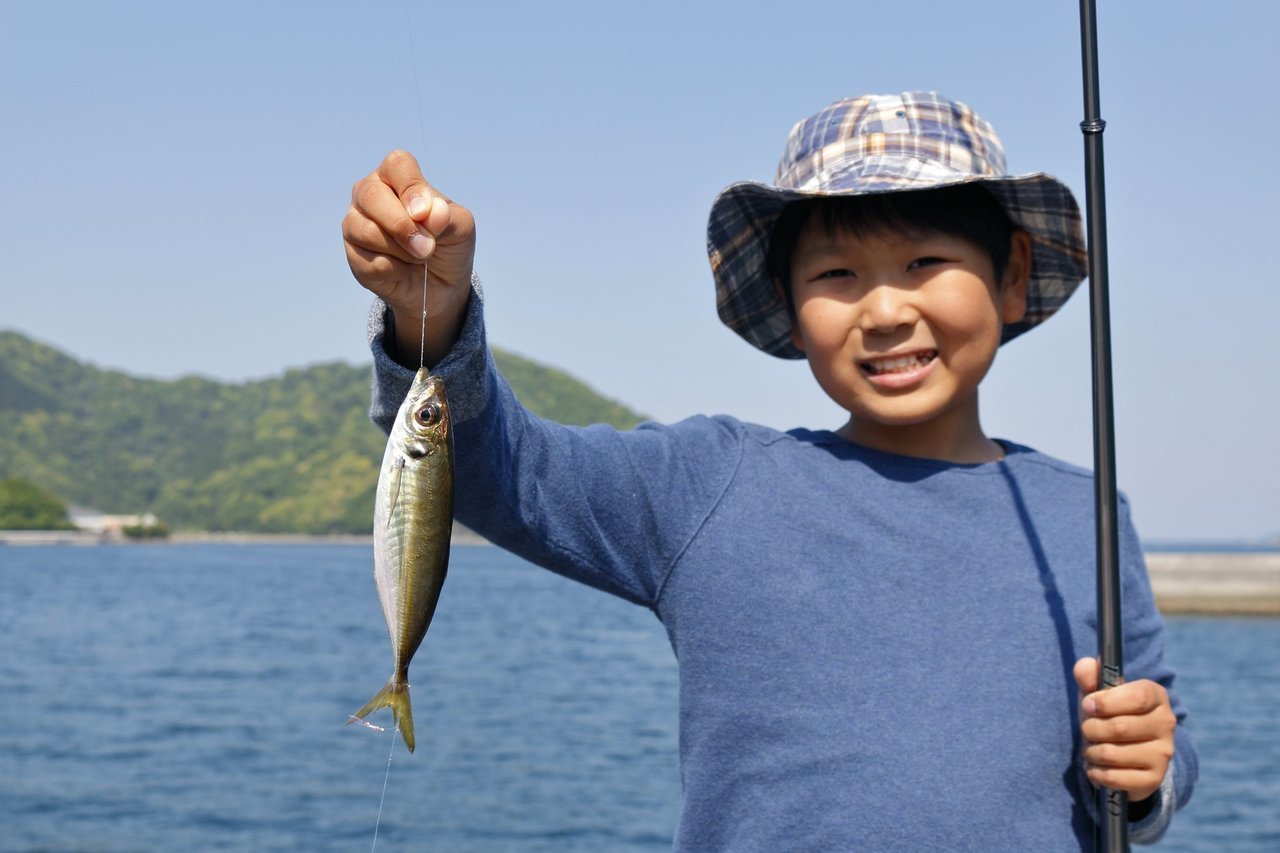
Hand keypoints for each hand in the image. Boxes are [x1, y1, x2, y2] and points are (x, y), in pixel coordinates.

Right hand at [342, 149, 476, 366]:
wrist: (440, 293)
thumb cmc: (451, 250)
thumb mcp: (462, 230)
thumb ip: (447, 216)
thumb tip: (428, 213)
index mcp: (401, 179)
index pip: (397, 165)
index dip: (410, 186)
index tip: (430, 213)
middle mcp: (373, 196)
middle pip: (368, 192)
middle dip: (399, 221)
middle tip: (425, 246)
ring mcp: (358, 224)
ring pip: (360, 226)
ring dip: (396, 247)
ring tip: (418, 259)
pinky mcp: (353, 254)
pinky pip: (362, 258)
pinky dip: (386, 268)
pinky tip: (400, 272)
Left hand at [1074, 657, 1175, 803]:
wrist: (1128, 750)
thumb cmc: (1109, 712)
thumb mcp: (1098, 690)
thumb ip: (1089, 673)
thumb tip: (1084, 668)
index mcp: (1156, 696)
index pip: (1136, 697)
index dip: (1106, 701)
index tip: (1087, 704)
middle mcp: (1166, 724)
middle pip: (1119, 728)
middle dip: (1091, 728)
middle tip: (1088, 729)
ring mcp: (1164, 754)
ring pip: (1112, 754)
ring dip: (1091, 752)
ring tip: (1092, 748)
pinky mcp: (1154, 779)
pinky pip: (1114, 778)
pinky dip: (1096, 772)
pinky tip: (1097, 767)